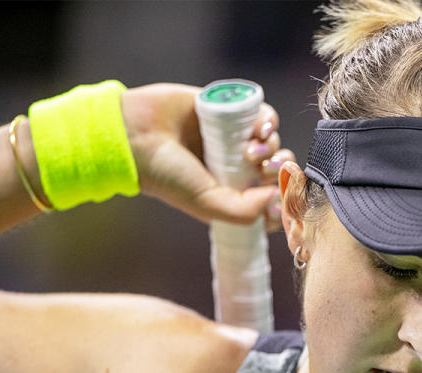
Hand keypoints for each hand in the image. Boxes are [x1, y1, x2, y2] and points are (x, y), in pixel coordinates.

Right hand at [121, 83, 293, 229]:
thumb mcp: (206, 203)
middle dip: (280, 171)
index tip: (284, 199)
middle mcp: (236, 166)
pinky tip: (259, 129)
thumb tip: (277, 197)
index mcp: (232, 191)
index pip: (271, 199)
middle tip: (265, 171)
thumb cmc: (166, 174)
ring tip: (249, 151)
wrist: (137, 134)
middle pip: (278, 169)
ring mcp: (235, 139)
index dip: (284, 199)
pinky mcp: (231, 112)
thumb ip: (243, 210)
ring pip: (273, 143)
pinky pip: (264, 116)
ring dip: (271, 147)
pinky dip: (268, 122)